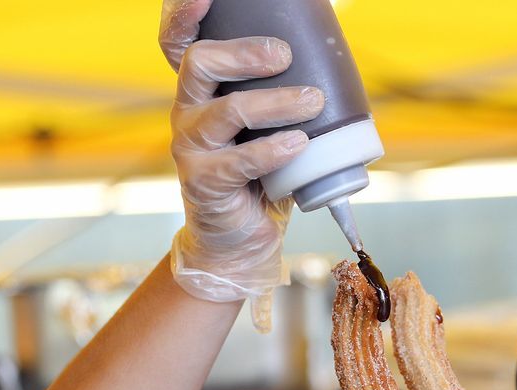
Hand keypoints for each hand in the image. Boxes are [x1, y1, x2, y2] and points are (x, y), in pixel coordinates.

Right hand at [159, 0, 323, 330]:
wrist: (241, 239)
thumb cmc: (262, 177)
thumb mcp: (270, 129)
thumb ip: (284, 96)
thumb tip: (336, 61)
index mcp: (204, 92)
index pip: (180, 43)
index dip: (184, 14)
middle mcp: (188, 112)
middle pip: (200, 63)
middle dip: (244, 52)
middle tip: (284, 54)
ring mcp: (192, 148)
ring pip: (226, 111)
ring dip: (276, 103)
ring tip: (312, 102)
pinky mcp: (205, 183)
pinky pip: (239, 161)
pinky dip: (272, 149)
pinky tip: (297, 144)